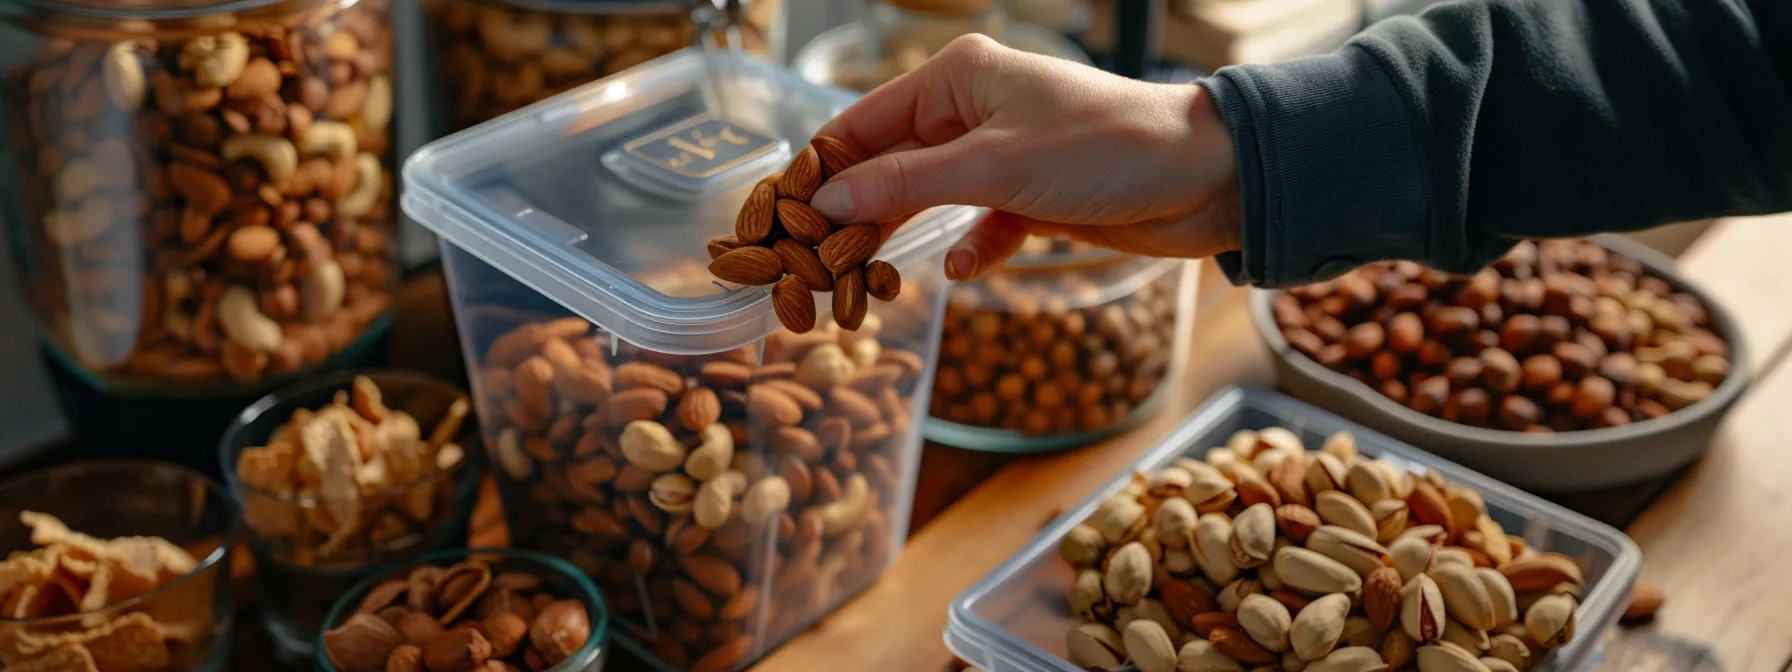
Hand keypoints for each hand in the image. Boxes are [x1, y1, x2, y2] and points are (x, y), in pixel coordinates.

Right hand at [812, 34, 1240, 279]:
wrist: (1206, 178)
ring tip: (864, 277)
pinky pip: (979, 224)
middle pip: (890, 163)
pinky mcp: (1034, 195)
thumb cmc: (1105, 149)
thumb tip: (824, 202)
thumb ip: (903, 186)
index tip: (780, 219)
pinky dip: (966, 248)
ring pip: (931, 197)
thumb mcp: (991, 167)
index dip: (820, 170)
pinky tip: (955, 272)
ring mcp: (1005, 152)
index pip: (862, 122)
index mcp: (957, 76)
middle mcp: (975, 107)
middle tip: (814, 262)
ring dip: (903, 236)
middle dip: (856, 211)